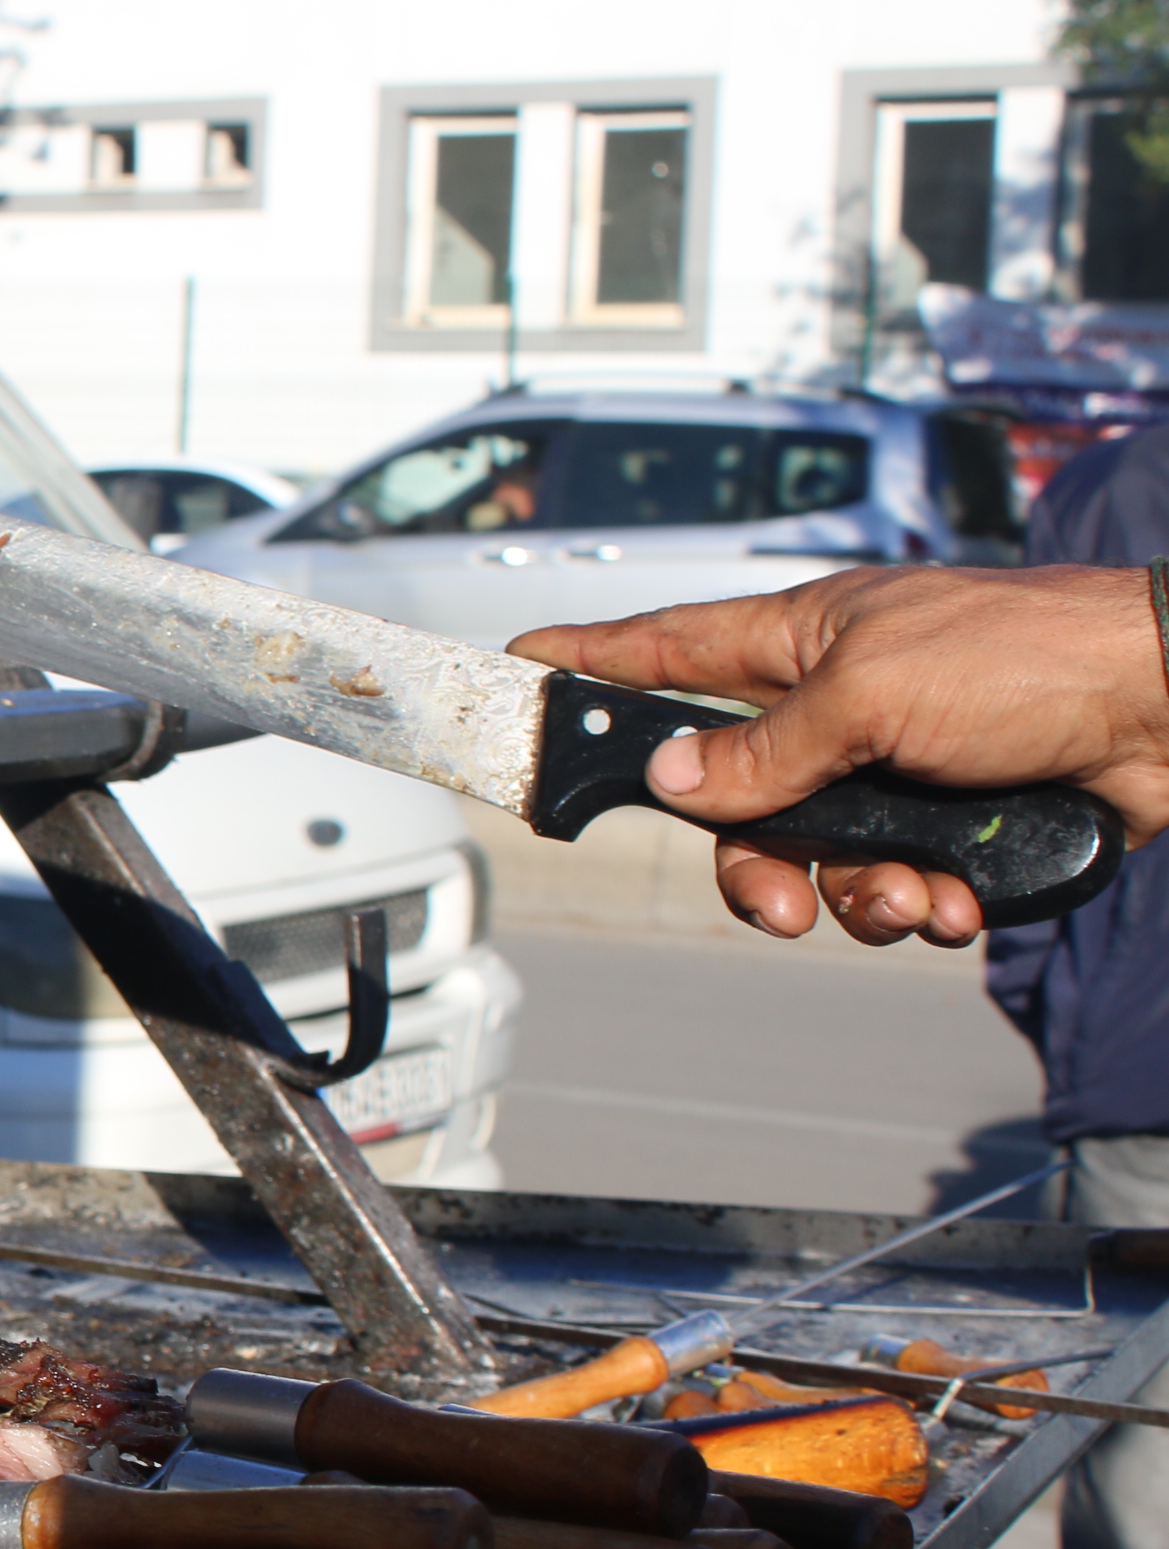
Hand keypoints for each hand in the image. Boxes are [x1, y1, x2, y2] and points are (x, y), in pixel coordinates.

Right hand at [508, 566, 1168, 943]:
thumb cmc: (1031, 656)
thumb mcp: (872, 692)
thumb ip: (764, 746)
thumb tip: (679, 777)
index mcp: (803, 643)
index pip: (663, 651)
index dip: (587, 666)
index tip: (517, 675)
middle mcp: (835, 706)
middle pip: (731, 802)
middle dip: (754, 867)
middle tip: (776, 900)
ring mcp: (891, 766)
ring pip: (811, 860)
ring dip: (855, 896)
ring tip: (909, 897)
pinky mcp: (947, 820)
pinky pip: (888, 886)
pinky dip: (918, 906)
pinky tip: (958, 900)